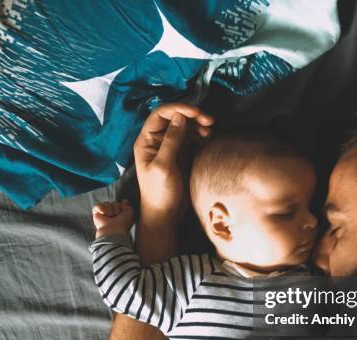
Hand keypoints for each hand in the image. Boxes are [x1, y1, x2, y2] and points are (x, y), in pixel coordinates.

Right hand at [93, 200, 134, 237]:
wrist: (113, 230)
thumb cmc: (123, 223)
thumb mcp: (130, 213)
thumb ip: (128, 205)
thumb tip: (124, 201)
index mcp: (121, 215)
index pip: (121, 204)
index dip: (122, 205)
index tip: (123, 208)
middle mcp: (113, 214)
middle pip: (114, 203)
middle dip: (116, 207)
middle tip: (116, 214)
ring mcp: (104, 214)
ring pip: (106, 203)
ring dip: (109, 208)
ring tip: (110, 215)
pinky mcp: (96, 215)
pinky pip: (97, 205)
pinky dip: (100, 207)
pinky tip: (103, 213)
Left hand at [134, 103, 213, 224]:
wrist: (164, 215)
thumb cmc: (159, 193)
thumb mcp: (164, 166)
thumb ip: (171, 141)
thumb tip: (179, 117)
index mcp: (146, 141)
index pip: (160, 115)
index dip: (178, 108)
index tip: (196, 112)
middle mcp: (156, 141)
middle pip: (174, 118)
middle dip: (191, 116)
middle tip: (209, 120)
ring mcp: (169, 148)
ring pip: (183, 127)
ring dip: (197, 125)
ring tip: (209, 131)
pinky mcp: (180, 156)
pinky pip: (190, 138)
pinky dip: (199, 135)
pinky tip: (207, 138)